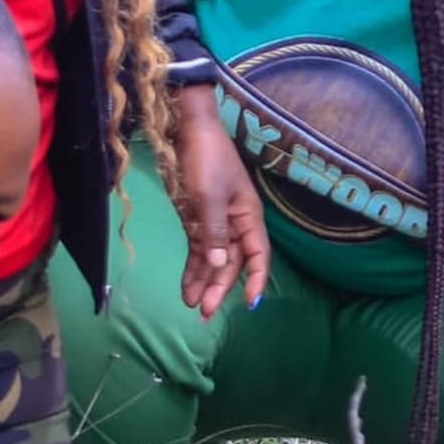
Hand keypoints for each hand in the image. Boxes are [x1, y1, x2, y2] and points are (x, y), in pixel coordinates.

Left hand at [169, 86, 270, 319]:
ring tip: (193, 306)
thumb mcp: (209, 196)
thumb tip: (218, 266)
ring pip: (213, 260)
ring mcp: (216, 223)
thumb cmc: (207, 159)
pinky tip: (186, 287)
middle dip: (219, 288)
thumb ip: (214, 233)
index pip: (257, 255)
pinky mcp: (197, 220)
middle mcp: (235, 224)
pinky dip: (192, 268)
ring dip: (204, 282)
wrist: (189, 129)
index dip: (254, 279)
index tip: (249, 303)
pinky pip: (198, 250)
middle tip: (204, 313)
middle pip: (231, 263)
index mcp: (248, 216)